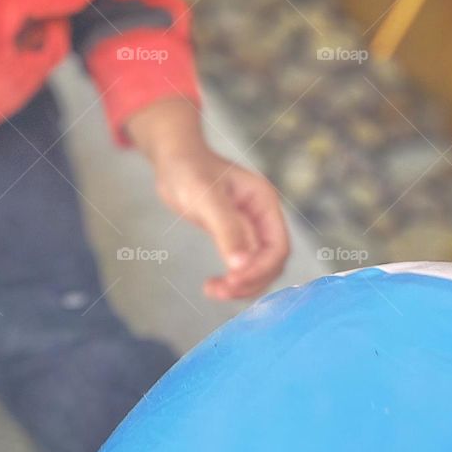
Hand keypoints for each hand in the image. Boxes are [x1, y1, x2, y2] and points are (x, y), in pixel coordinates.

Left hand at [155, 148, 289, 300]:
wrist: (173, 160)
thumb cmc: (189, 170)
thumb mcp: (206, 198)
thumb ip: (226, 229)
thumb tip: (241, 264)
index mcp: (264, 202)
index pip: (278, 246)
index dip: (260, 268)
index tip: (234, 280)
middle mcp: (262, 216)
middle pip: (271, 262)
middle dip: (250, 280)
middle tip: (222, 291)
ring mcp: (249, 227)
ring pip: (257, 268)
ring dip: (241, 285)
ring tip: (213, 291)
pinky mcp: (234, 235)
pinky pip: (241, 265)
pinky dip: (231, 280)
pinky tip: (212, 286)